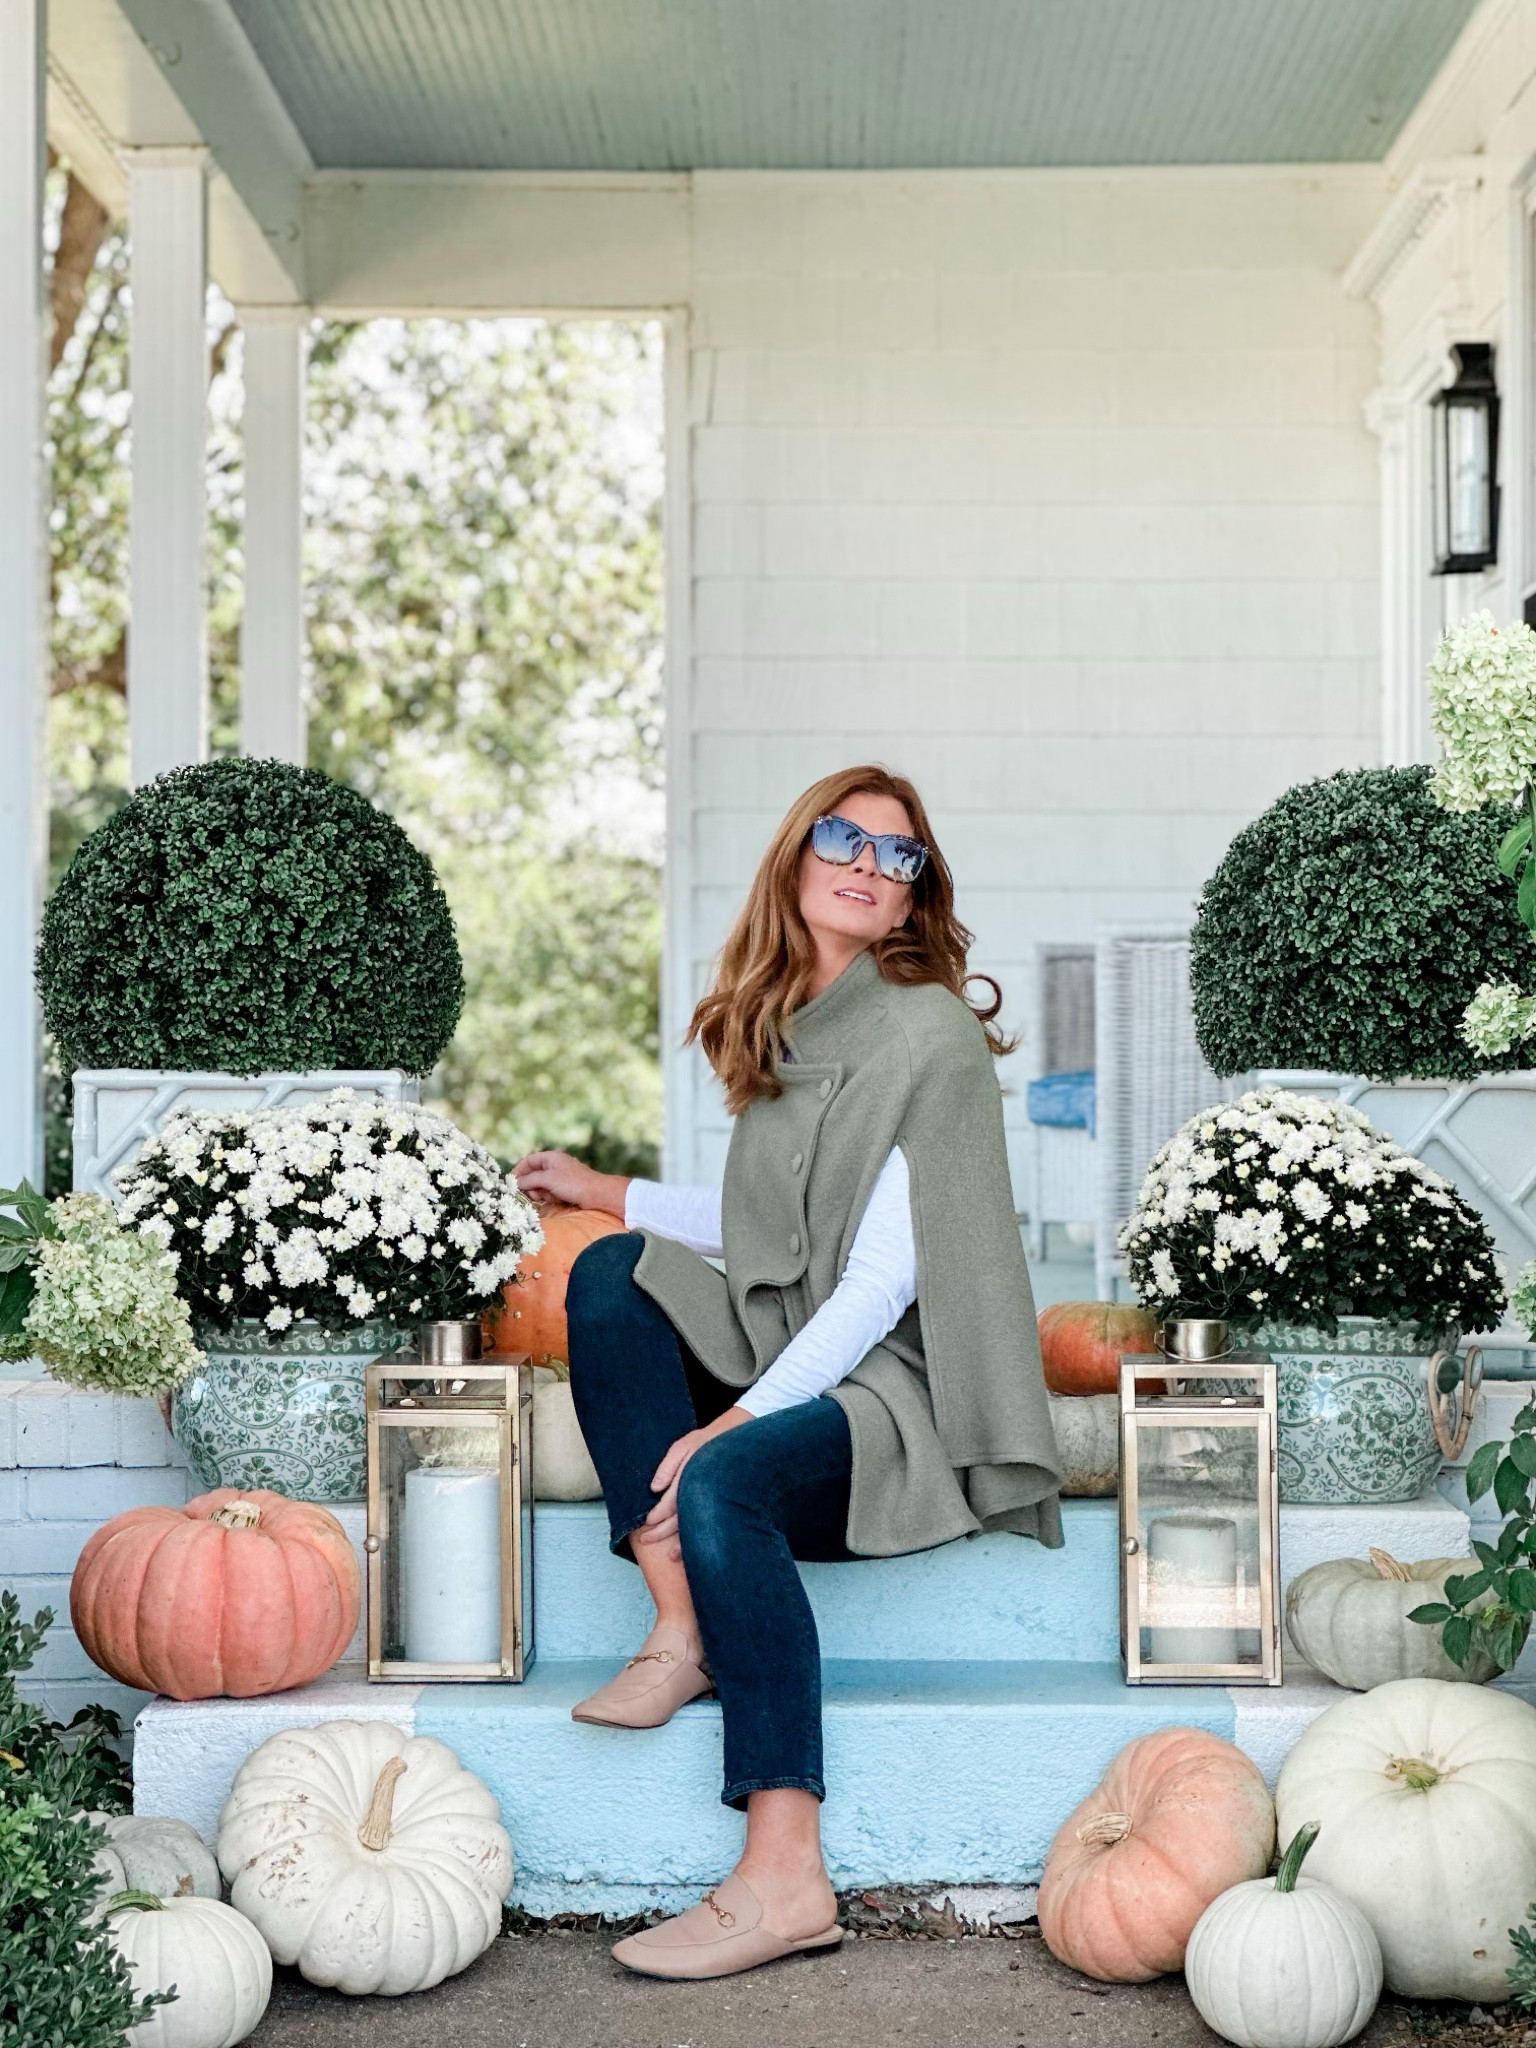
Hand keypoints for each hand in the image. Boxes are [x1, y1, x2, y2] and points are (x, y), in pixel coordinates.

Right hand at [511, 1149, 628, 1217]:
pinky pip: (550, 1192)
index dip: (519, 1171)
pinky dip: (550, 1197)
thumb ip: (529, 1180)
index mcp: (551, 1157)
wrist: (597, 1194)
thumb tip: (516, 1183)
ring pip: (540, 1186)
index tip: (512, 1184)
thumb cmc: (573, 1183)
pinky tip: (558, 1200)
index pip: (528, 1161)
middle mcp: (554, 1165)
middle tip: (534, 1195)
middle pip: (533, 1175)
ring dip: (542, 1193)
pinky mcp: (564, 1188)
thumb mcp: (548, 1179)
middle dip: (532, 1186)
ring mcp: (560, 1177)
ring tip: (551, 1197)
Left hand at [634, 1408, 753, 1559]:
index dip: (655, 1517)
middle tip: (645, 1540)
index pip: (668, 1505)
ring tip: (670, 1556)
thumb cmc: (707, 1442)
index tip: (647, 1523)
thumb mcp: (683, 1446)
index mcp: (689, 1480)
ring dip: (681, 1544)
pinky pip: (708, 1526)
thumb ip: (668, 1466)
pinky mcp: (723, 1506)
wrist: (737, 1438)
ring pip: (694, 1528)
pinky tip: (695, 1549)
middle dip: (660, 1533)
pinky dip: (700, 1540)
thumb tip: (654, 1488)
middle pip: (677, 1520)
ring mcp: (713, 1502)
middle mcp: (701, 1495)